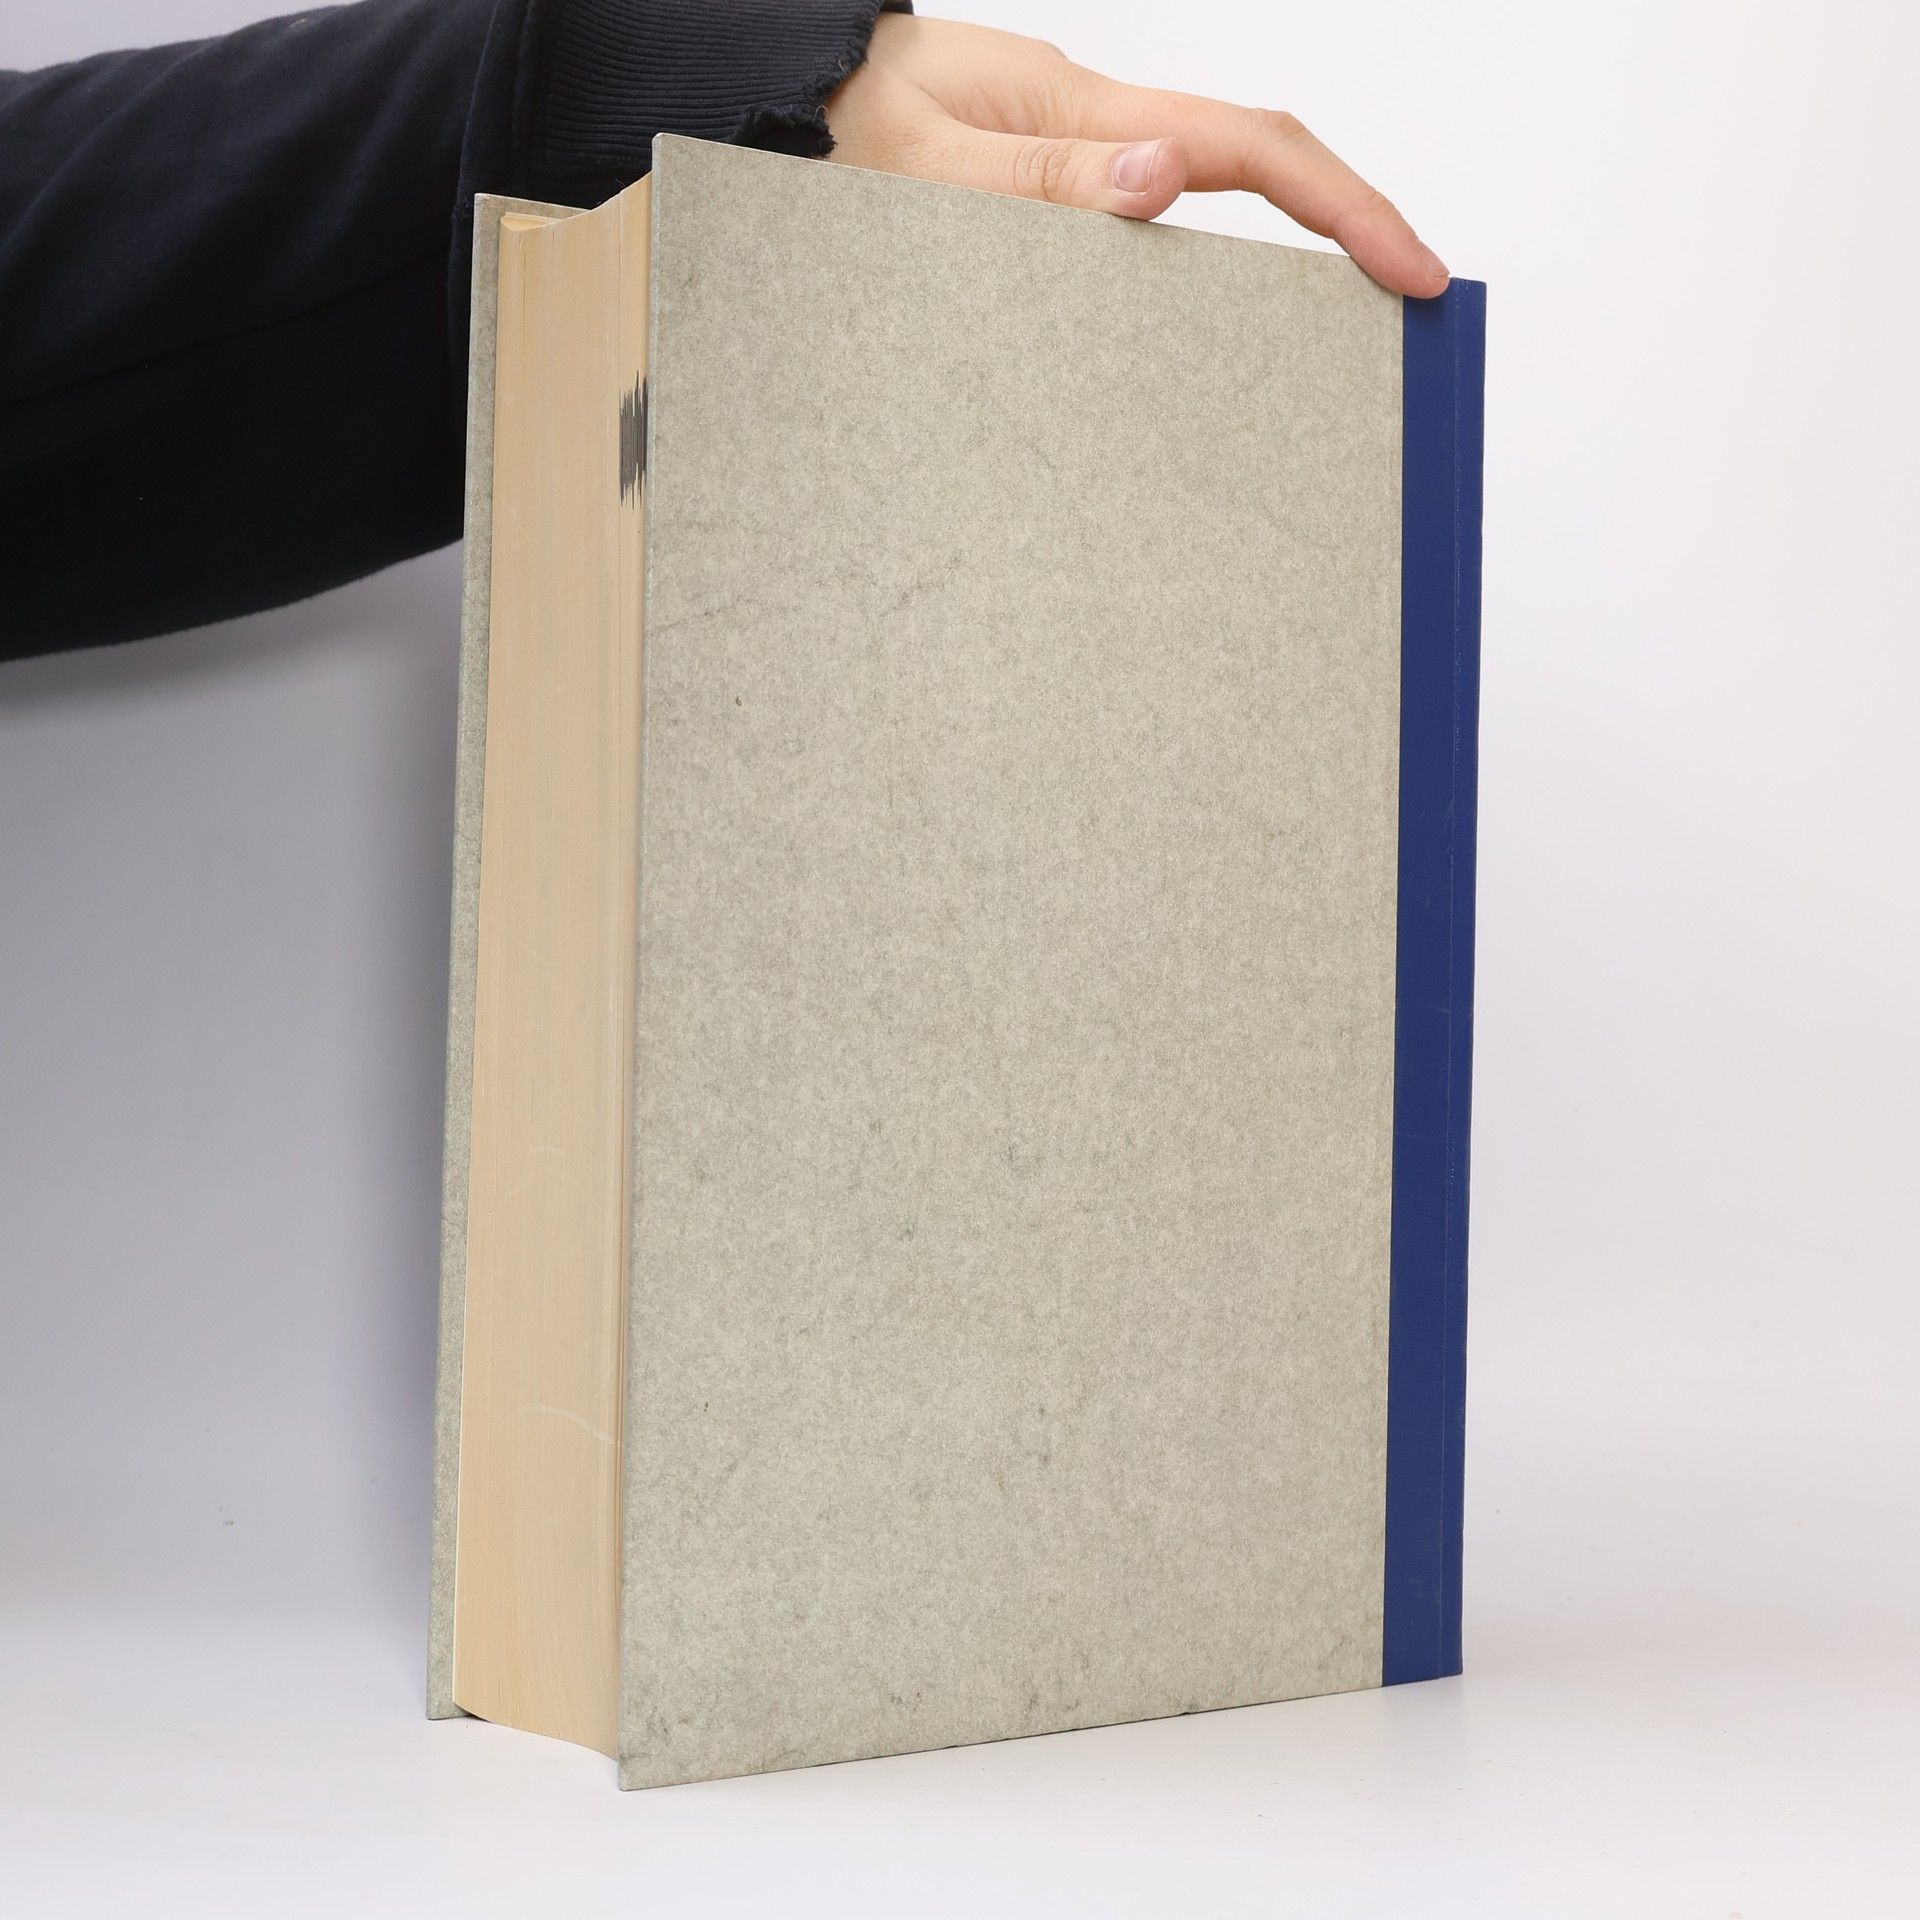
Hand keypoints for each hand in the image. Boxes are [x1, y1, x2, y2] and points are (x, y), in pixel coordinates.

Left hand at [826, 15, 1447, 297]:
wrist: (781, 98)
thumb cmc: (833, 129)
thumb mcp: (920, 167)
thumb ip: (1032, 184)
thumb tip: (1160, 178)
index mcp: (1076, 111)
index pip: (1247, 149)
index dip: (1346, 205)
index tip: (1412, 268)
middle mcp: (1092, 129)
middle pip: (1254, 166)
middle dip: (1345, 225)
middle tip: (1403, 312)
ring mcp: (1076, 157)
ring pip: (1206, 198)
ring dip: (1277, 253)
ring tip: (1323, 345)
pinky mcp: (1049, 190)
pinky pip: (1145, 224)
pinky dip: (1198, 268)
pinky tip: (1206, 325)